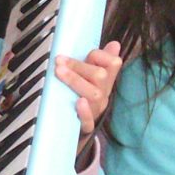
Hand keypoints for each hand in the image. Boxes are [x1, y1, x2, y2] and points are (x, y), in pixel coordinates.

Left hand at [55, 41, 122, 165]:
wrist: (73, 130)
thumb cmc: (80, 97)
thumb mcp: (88, 78)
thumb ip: (98, 61)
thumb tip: (115, 43)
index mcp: (105, 81)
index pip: (113, 63)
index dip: (100, 55)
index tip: (86, 53)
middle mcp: (103, 94)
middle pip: (100, 76)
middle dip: (79, 66)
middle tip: (59, 60)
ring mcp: (96, 110)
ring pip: (94, 94)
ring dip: (75, 80)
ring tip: (59, 71)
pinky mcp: (86, 127)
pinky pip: (88, 121)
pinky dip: (84, 111)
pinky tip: (78, 102)